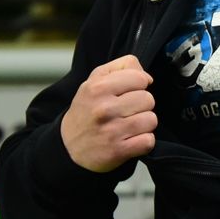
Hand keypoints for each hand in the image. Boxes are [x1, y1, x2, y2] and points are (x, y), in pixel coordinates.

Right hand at [60, 53, 157, 171]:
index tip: (130, 92)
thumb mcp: (95, 80)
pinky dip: (144, 142)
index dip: (139, 85)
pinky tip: (131, 139)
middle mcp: (104, 109)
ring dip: (144, 124)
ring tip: (130, 125)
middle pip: (148, 99)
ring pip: (151, 120)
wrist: (68, 145)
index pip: (140, 78)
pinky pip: (148, 141)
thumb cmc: (88, 109)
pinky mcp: (118, 151)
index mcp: (98, 87)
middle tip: (127, 111)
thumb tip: (147, 77)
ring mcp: (111, 131)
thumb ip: (122, 68)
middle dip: (142, 105)